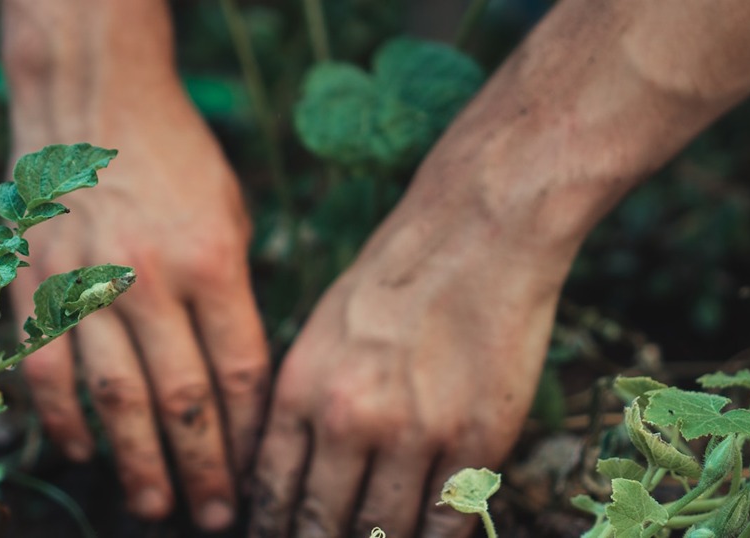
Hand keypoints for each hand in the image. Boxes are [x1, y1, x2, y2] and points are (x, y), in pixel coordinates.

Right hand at [7, 75, 268, 530]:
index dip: (249, 433)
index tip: (257, 473)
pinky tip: (84, 452)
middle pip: (182, 399)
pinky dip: (65, 419)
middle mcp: (150, 279)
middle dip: (203, 469)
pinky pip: (48, 369)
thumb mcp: (230, 215)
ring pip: (115, 398)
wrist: (91, 104)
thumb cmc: (176, 160)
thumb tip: (240, 382)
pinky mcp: (36, 285)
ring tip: (156, 506)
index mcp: (212, 261)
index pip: (239, 371)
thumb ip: (235, 295)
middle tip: (214, 518)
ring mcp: (86, 284)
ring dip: (136, 462)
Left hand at [248, 179, 567, 536]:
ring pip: (384, 530)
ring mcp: (415, 435)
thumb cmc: (395, 276)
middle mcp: (348, 421)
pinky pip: (448, 519)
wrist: (478, 231)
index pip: (271, 492)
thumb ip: (301, 404)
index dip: (273, 529)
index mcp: (300, 391)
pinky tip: (427, 537)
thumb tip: (285, 472)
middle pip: (322, 524)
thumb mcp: (320, 333)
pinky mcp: (477, 440)